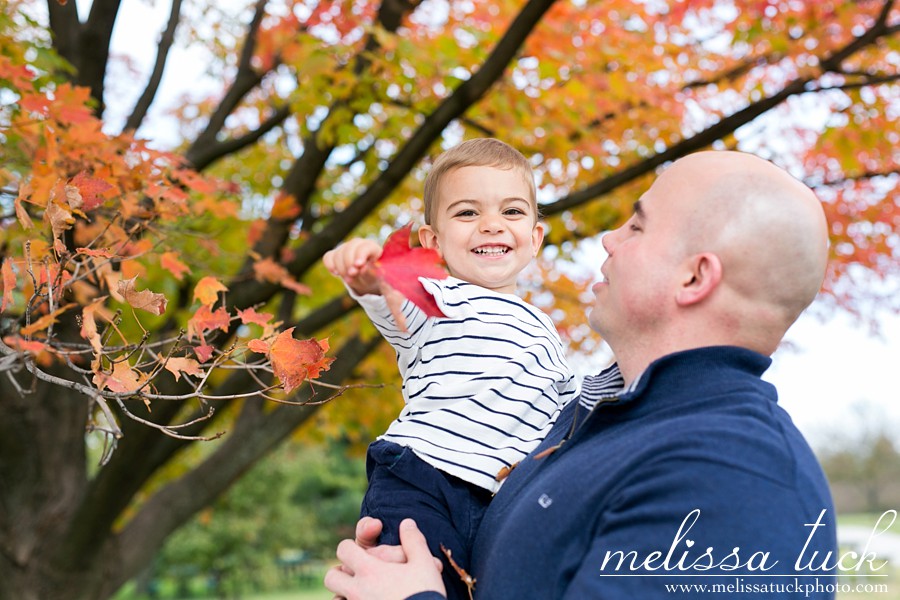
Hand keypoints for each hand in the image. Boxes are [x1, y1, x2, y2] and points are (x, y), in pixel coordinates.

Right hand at [323, 239, 382, 295]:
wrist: (365, 278)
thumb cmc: (373, 275)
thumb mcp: (375, 276)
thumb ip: (369, 272)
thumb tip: (361, 268)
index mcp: (372, 247)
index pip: (365, 247)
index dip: (360, 255)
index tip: (358, 265)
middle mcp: (358, 244)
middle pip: (349, 249)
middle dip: (349, 263)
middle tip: (352, 275)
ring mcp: (345, 247)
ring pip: (338, 254)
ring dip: (342, 269)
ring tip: (349, 279)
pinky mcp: (335, 254)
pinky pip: (328, 257)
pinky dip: (330, 265)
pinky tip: (336, 274)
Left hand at [324, 519, 445, 599]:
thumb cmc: (425, 594)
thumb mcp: (425, 564)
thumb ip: (413, 541)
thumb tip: (407, 523)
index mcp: (370, 571)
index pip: (344, 550)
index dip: (349, 547)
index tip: (360, 552)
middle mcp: (357, 591)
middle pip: (331, 577)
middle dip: (340, 573)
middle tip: (357, 574)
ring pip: (336, 599)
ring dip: (344, 593)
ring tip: (363, 593)